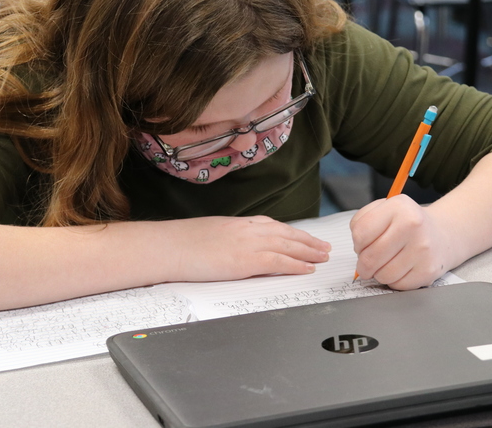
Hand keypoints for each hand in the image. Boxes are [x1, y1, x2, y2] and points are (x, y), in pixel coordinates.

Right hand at [149, 216, 330, 282]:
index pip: (272, 225)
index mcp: (237, 223)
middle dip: (307, 241)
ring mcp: (248, 243)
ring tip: (323, 257)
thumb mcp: (209, 234)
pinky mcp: (246, 260)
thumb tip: (233, 248)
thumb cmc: (180, 243)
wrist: (167, 246)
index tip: (304, 236)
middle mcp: (247, 229)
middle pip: (286, 234)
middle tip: (324, 247)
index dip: (292, 232)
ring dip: (309, 251)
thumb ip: (227, 239)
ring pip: (288, 245)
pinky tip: (308, 268)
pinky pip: (279, 261)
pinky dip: (297, 264)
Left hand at [350, 195, 452, 289]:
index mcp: (398, 207)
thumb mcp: (384, 209)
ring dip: (378, 273)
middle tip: (367, 261)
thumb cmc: (406, 223)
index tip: (361, 245)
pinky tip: (399, 269)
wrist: (441, 234)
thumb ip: (363, 222)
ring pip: (382, 275)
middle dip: (363, 264)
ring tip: (386, 263)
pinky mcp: (428, 270)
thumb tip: (357, 248)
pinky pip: (397, 285)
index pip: (361, 233)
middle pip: (370, 257)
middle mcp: (413, 226)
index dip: (357, 243)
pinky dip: (393, 280)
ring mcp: (422, 250)